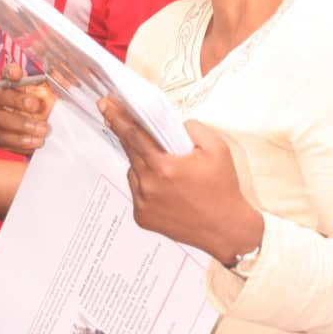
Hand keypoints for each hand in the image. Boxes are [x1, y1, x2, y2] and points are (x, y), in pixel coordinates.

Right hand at [0, 63, 54, 153]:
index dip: (10, 71)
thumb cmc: (44, 107)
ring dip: (22, 125)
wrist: (40, 133)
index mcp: (12, 83)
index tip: (18, 73)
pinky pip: (2, 140)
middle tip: (36, 106)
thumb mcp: (52, 94)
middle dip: (18, 101)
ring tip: (42, 130)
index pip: (6, 72)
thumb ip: (59, 85)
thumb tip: (70, 79)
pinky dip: (20, 142)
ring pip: (0, 120)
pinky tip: (35, 142)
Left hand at [99, 98, 263, 264]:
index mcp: (164, 167)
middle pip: (129, 150)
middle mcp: (149, 186)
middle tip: (114, 115)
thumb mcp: (216, 148)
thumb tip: (173, 124)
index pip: (134, 135)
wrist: (226, 229)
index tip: (106, 104)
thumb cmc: (222, 189)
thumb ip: (193, 128)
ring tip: (161, 163)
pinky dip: (145, 182)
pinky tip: (163, 184)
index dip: (118, 117)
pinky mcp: (142, 217)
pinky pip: (136, 190)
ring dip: (140, 161)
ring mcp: (143, 204)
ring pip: (133, 171)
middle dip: (122, 132)